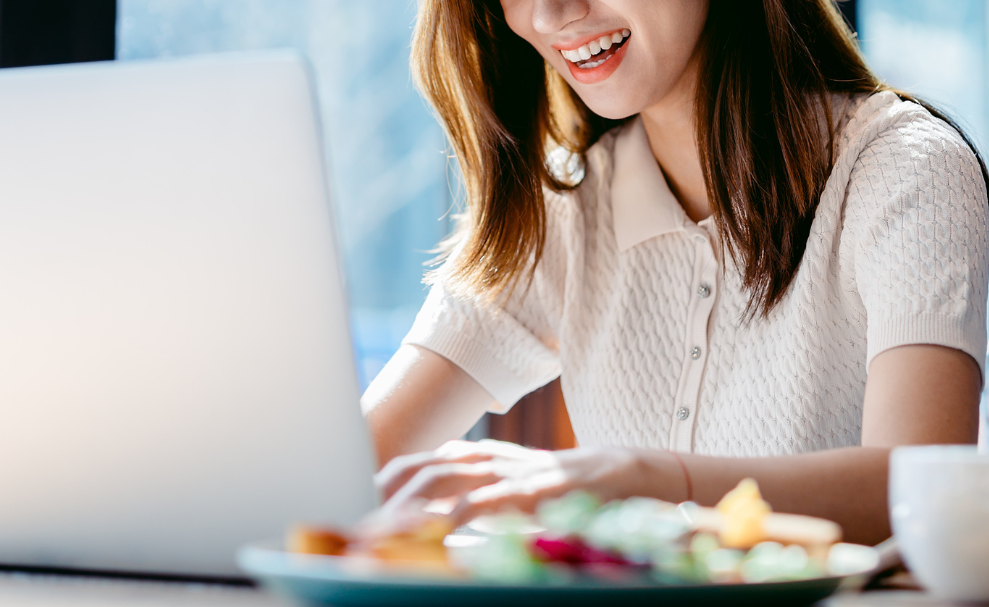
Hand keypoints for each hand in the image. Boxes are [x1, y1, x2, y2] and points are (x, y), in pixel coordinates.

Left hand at [373, 439, 681, 525]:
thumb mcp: (516, 494)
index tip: (354, 505)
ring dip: (416, 504)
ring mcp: (520, 470)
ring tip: (386, 528)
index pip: (421, 465)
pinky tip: (448, 523)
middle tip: (358, 523)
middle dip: (388, 493)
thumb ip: (478, 500)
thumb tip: (434, 525)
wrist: (634, 473)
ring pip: (454, 478)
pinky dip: (472, 508)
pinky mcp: (547, 485)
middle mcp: (495, 460)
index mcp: (485, 461)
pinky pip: (502, 494)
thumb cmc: (571, 493)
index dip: (386, 482)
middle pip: (426, 469)